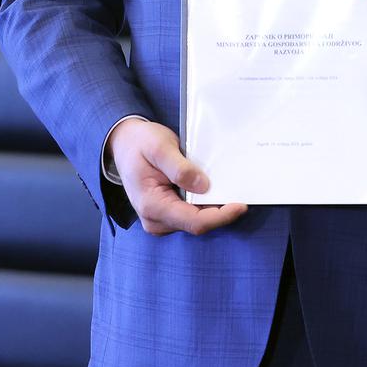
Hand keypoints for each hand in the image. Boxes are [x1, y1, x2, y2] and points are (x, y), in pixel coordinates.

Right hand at [108, 119, 247, 235]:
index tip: (241, 205)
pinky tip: (216, 189)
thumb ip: (180, 168)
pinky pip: (193, 214)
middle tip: (241, 191)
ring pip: (197, 220)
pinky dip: (206, 203)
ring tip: (229, 187)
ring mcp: (162, 219)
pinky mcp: (168, 214)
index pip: (194, 221)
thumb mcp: (160, 147)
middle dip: (221, 210)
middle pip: (198, 223)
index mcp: (152, 205)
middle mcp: (156, 219)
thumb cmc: (140, 144)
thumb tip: (203, 185)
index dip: (221, 216)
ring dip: (214, 207)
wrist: (126, 144)